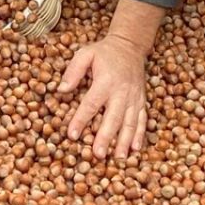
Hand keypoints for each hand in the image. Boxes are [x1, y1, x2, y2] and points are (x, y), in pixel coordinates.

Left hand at [58, 34, 148, 159]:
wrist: (130, 46)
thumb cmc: (104, 52)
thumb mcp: (86, 54)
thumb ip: (73, 71)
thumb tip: (61, 90)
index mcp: (106, 81)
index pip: (91, 104)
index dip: (81, 120)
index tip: (72, 135)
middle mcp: (122, 92)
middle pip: (113, 118)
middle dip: (106, 138)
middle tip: (98, 155)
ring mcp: (134, 98)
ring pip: (130, 122)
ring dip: (125, 141)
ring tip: (119, 158)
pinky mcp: (142, 100)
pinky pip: (143, 119)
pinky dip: (140, 135)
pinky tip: (136, 149)